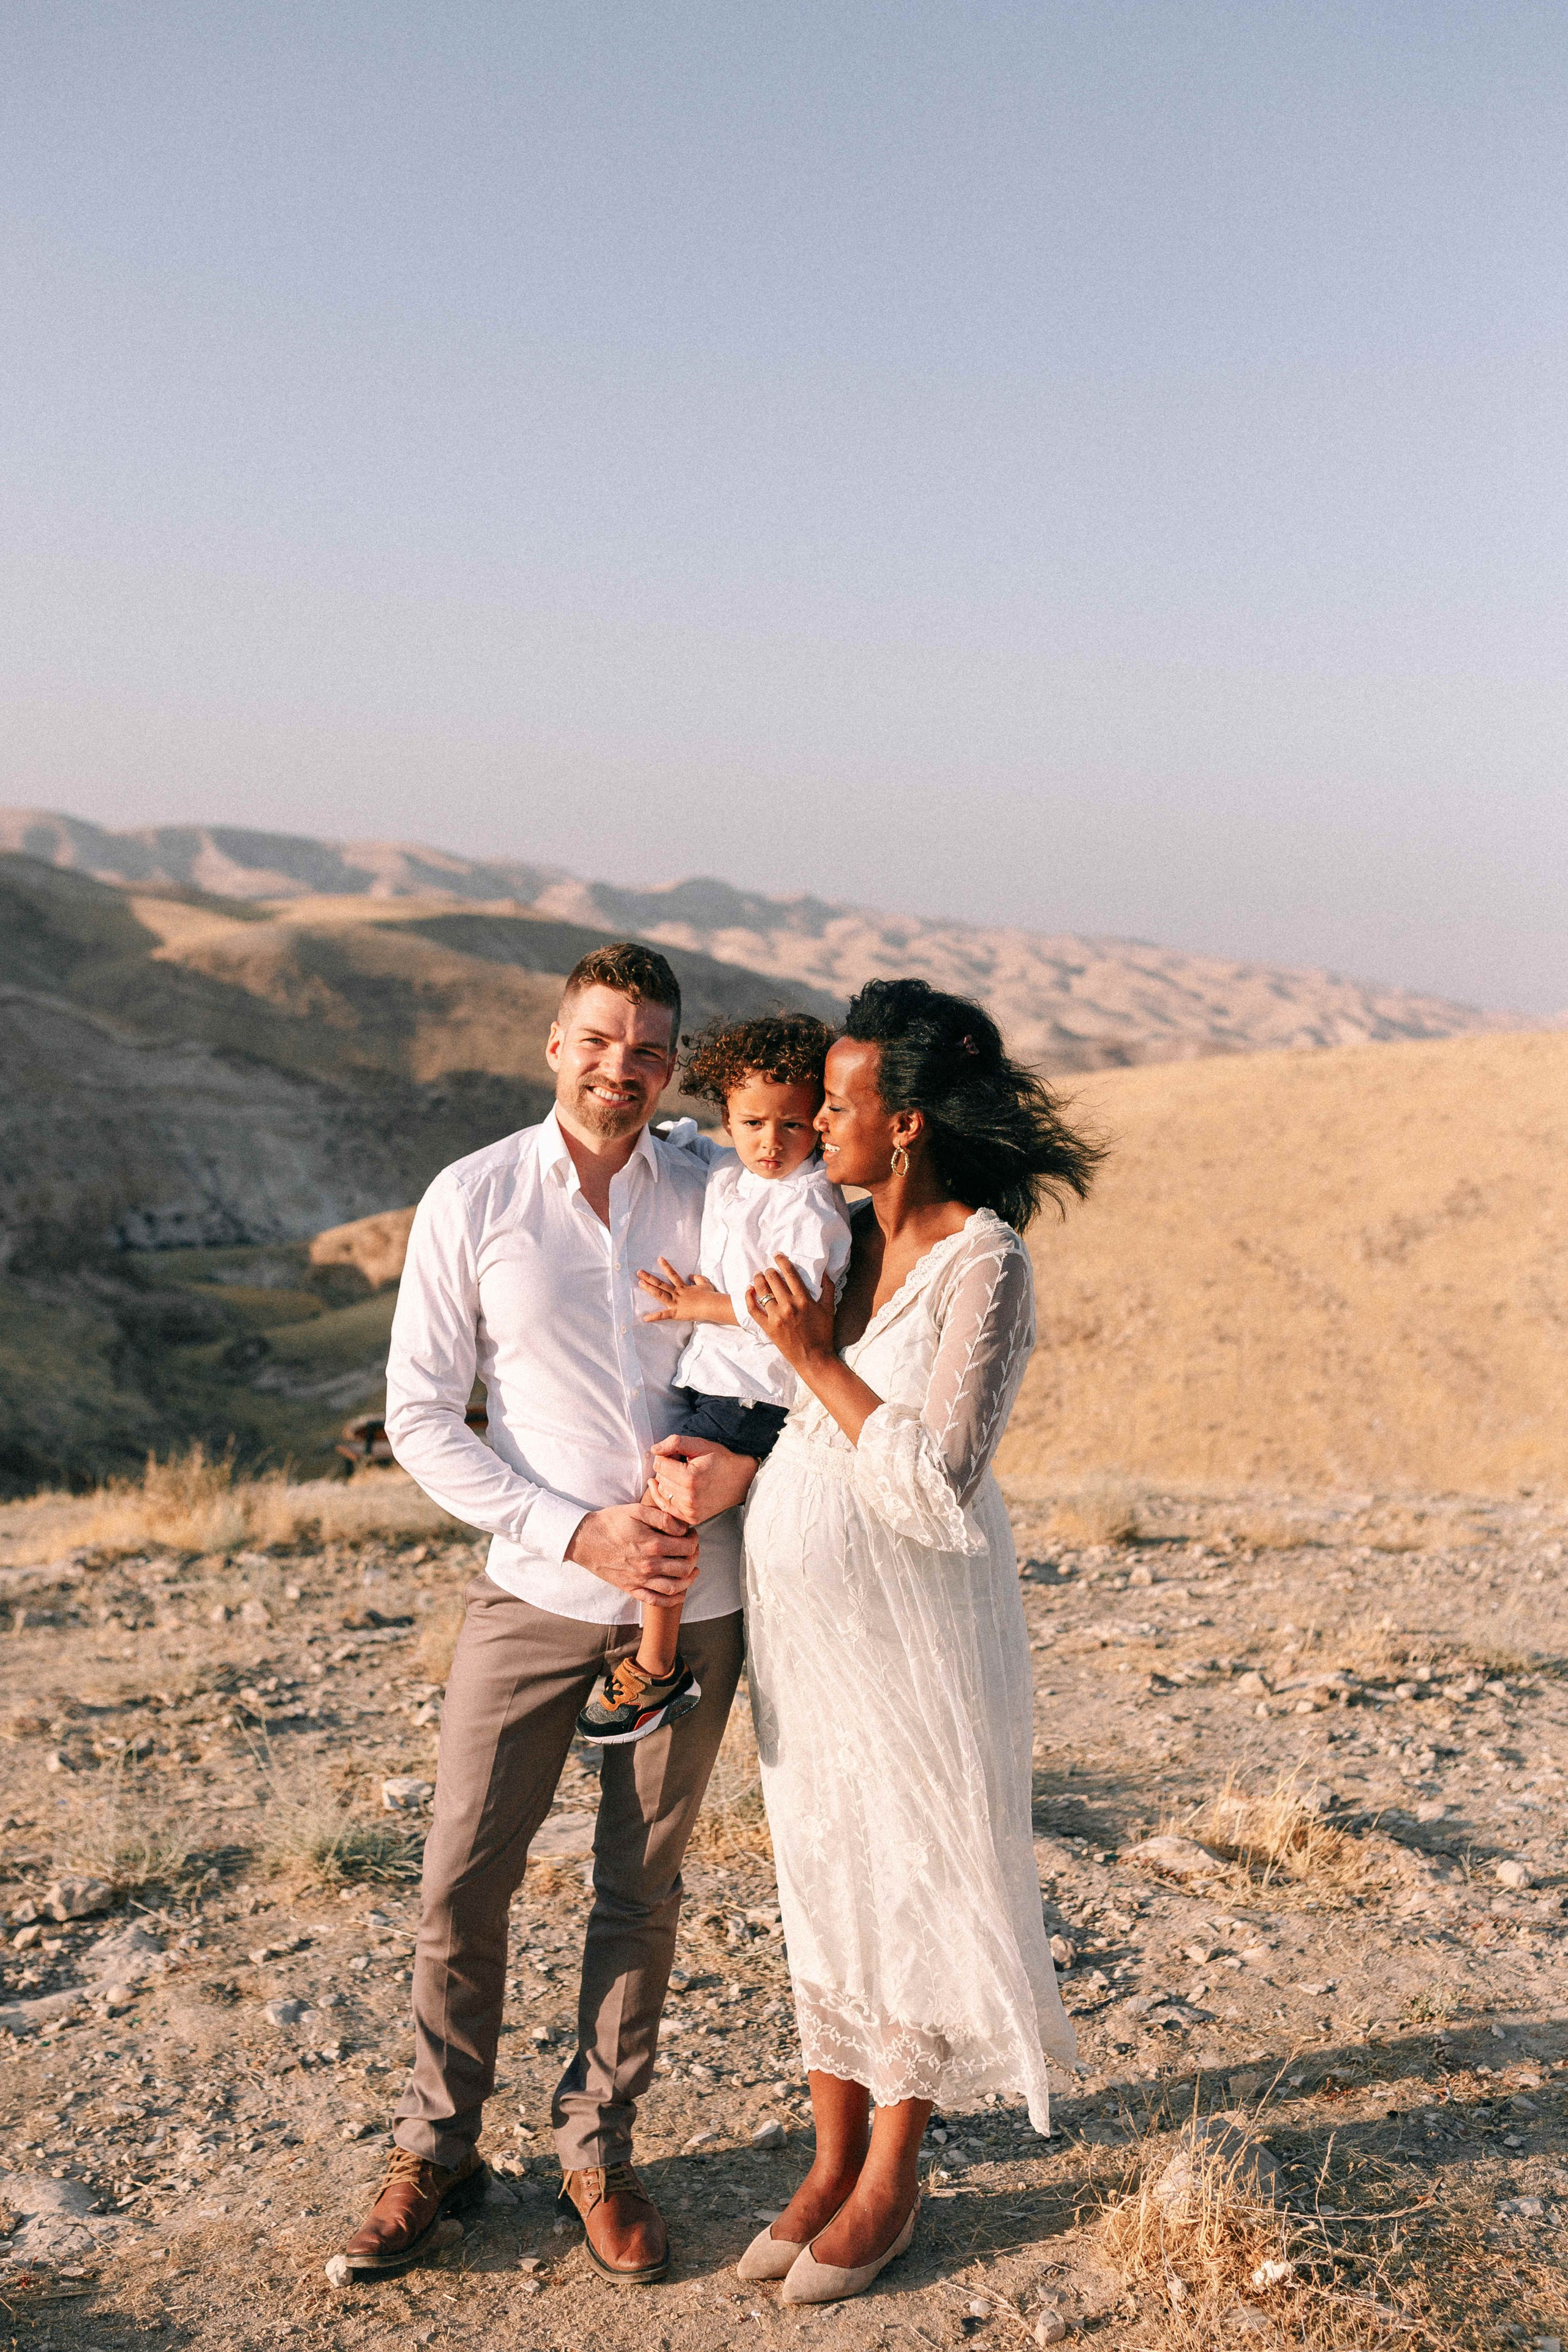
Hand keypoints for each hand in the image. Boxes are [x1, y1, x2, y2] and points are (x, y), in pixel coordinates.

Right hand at [565, 1499, 699, 1605]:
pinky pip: (657, 1601)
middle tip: (692, 1549)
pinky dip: (672, 1600)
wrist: (584, 1540)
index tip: (691, 1534)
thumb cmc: (610, 1523)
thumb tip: (682, 1528)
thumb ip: (662, 1517)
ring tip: (693, 1571)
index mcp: (653, 1544)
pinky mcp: (632, 1588)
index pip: (687, 1547)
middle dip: (694, 1557)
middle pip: (685, 1567)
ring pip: (675, 1587)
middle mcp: (649, 1565)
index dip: (694, 1540)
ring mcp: (641, 1580)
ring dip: (689, 1579)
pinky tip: (680, 1594)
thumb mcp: (636, 1510)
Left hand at [636, 1258, 734, 1324]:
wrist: (711, 1305)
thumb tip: (690, 1275)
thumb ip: (697, 1278)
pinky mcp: (676, 1313)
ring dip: (649, 1289)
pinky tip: (645, 1318)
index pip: (673, 1274)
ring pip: (660, 1294)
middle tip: (639, 1272)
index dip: (666, 1266)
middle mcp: (677, 1293)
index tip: (659, 1259)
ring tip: (640, 1283)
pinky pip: (664, 1315)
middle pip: (661, 1283)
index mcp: (683, 1287)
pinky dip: (654, 1317)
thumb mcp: (704, 1284)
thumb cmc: (709, 1295)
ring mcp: (675, 1303)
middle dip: (649, 1277)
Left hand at [651, 1434, 758, 1523]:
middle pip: (660, 1478)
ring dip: (667, 1482)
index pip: (659, 1464)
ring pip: (661, 1492)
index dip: (665, 1456)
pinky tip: (671, 1487)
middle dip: (666, 1468)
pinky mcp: (691, 1518)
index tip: (677, 1454)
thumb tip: (654, 1449)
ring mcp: (690, 1510)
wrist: (741, 1479)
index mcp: (690, 1478)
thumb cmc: (721, 1460)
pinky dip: (665, 1496)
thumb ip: (675, 1443)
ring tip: (683, 1475)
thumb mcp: (700, 1444)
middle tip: (682, 1464)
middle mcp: (689, 1497)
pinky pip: (666, 1507)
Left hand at [745, 1254, 835, 1373]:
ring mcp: (776, 1317)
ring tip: (758, 1276)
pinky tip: (748, 1290)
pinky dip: (748, 1297)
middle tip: (769, 1270)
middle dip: (770, 1271)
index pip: (790, 1273)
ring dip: (758, 1280)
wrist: (814, 1358)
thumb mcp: (829, 1309)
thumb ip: (828, 1289)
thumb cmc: (823, 1334)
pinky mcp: (767, 1327)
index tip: (777, 1255)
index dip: (781, 1261)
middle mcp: (789, 1305)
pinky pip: (753, 1309)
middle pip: (773, 1279)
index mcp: (804, 1299)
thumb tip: (825, 1272)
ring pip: (762, 1291)